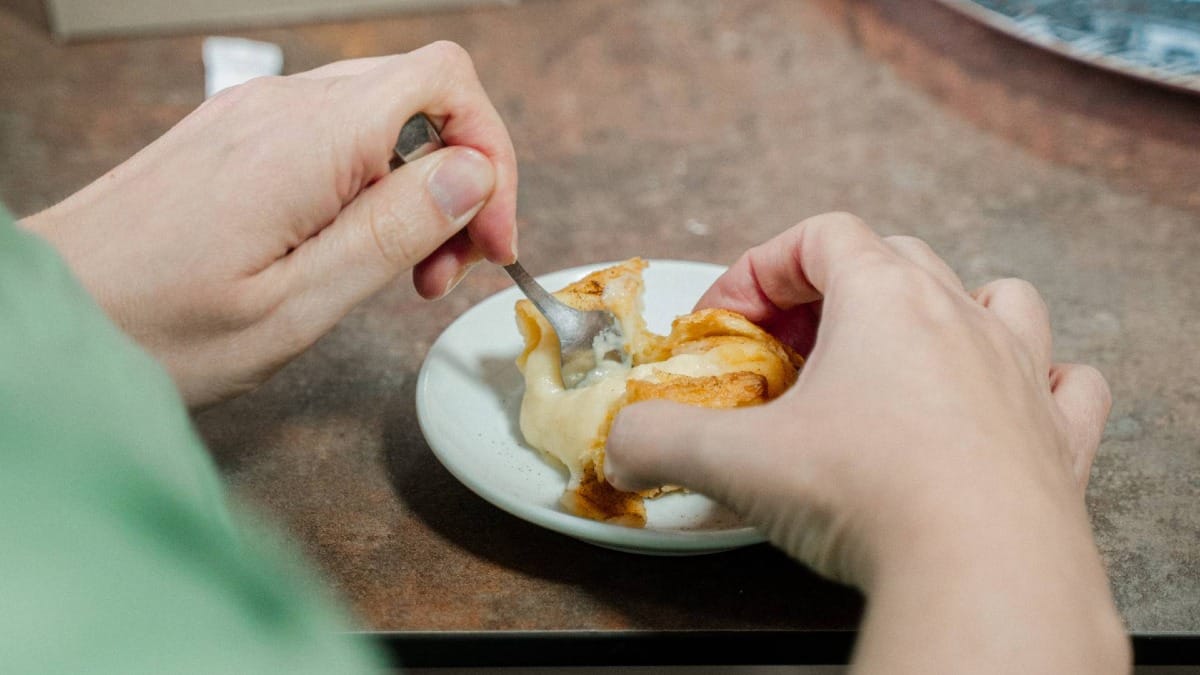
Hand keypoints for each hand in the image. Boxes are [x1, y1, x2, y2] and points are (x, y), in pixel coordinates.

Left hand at [20, 42, 515, 406]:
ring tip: (402, 272)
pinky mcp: (239, 134)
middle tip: (449, 267)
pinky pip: (336, 133)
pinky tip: (350, 249)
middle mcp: (284, 106)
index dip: (493, 154)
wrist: (50, 313)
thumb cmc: (153, 327)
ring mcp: (257, 114)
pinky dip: (370, 183)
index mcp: (308, 140)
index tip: (491, 240)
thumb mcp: (296, 306)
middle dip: (464, 177)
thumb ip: (392, 231)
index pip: (447, 83)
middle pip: (425, 93)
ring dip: (419, 186)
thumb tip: (472, 174)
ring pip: (385, 114)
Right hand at [605, 213, 1128, 672]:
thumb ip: (659, 439)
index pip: (819, 235)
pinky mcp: (1058, 436)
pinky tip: (1008, 401)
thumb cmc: (866, 493)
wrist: (981, 569)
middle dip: (831, 293)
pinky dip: (1039, 381)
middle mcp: (959, 318)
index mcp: (884, 299)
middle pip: (894, 260)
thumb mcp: (734, 460)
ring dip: (947, 311)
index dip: (761, 268)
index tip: (727, 323)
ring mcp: (1020, 371)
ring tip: (903, 355)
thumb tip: (620, 444)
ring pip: (995, 297)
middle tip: (789, 352)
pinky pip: (1067, 381)